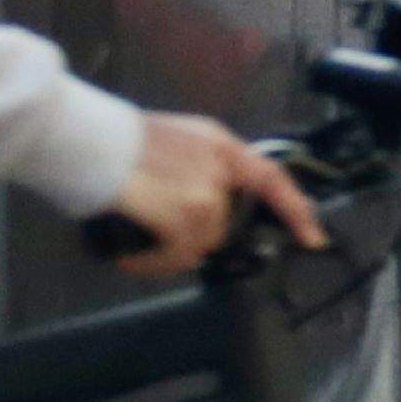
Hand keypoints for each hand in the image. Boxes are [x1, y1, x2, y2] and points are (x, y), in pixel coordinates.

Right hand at [104, 113, 331, 275]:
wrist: (87, 138)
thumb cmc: (116, 140)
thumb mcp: (172, 141)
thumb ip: (197, 166)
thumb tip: (203, 204)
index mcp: (219, 143)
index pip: (271, 177)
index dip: (295, 208)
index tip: (313, 237)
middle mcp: (219, 166)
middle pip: (224, 222)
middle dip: (197, 236)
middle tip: (162, 237)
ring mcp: (205, 191)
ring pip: (200, 242)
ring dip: (171, 251)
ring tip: (140, 245)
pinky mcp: (185, 215)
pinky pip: (178, 255)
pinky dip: (156, 263)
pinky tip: (133, 257)